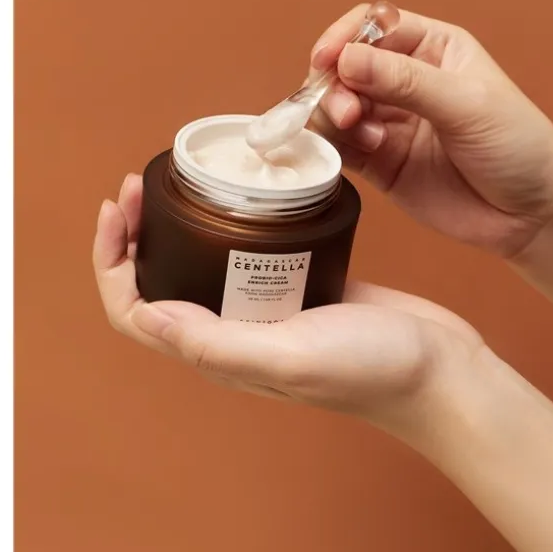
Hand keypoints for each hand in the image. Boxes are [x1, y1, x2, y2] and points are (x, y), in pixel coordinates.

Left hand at [92, 174, 484, 426]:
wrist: (439, 368)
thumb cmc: (373, 368)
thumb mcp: (291, 356)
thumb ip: (216, 343)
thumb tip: (146, 314)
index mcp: (220, 352)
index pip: (136, 311)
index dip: (112, 263)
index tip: (117, 208)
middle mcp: (234, 332)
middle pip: (159, 282)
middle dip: (136, 235)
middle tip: (141, 183)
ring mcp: (267, 309)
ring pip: (199, 265)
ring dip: (177, 226)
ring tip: (180, 183)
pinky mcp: (301, 286)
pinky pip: (247, 254)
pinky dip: (229, 225)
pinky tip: (241, 196)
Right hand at [308, 4, 552, 256]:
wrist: (532, 217)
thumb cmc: (519, 148)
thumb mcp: (467, 105)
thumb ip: (405, 81)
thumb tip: (347, 59)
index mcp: (433, 49)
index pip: (373, 26)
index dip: (345, 38)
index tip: (327, 60)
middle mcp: (406, 81)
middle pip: (346, 66)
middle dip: (335, 84)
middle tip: (345, 112)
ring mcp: (391, 121)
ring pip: (337, 106)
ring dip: (334, 116)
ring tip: (357, 133)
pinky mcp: (380, 162)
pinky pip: (341, 146)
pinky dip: (334, 146)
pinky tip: (356, 153)